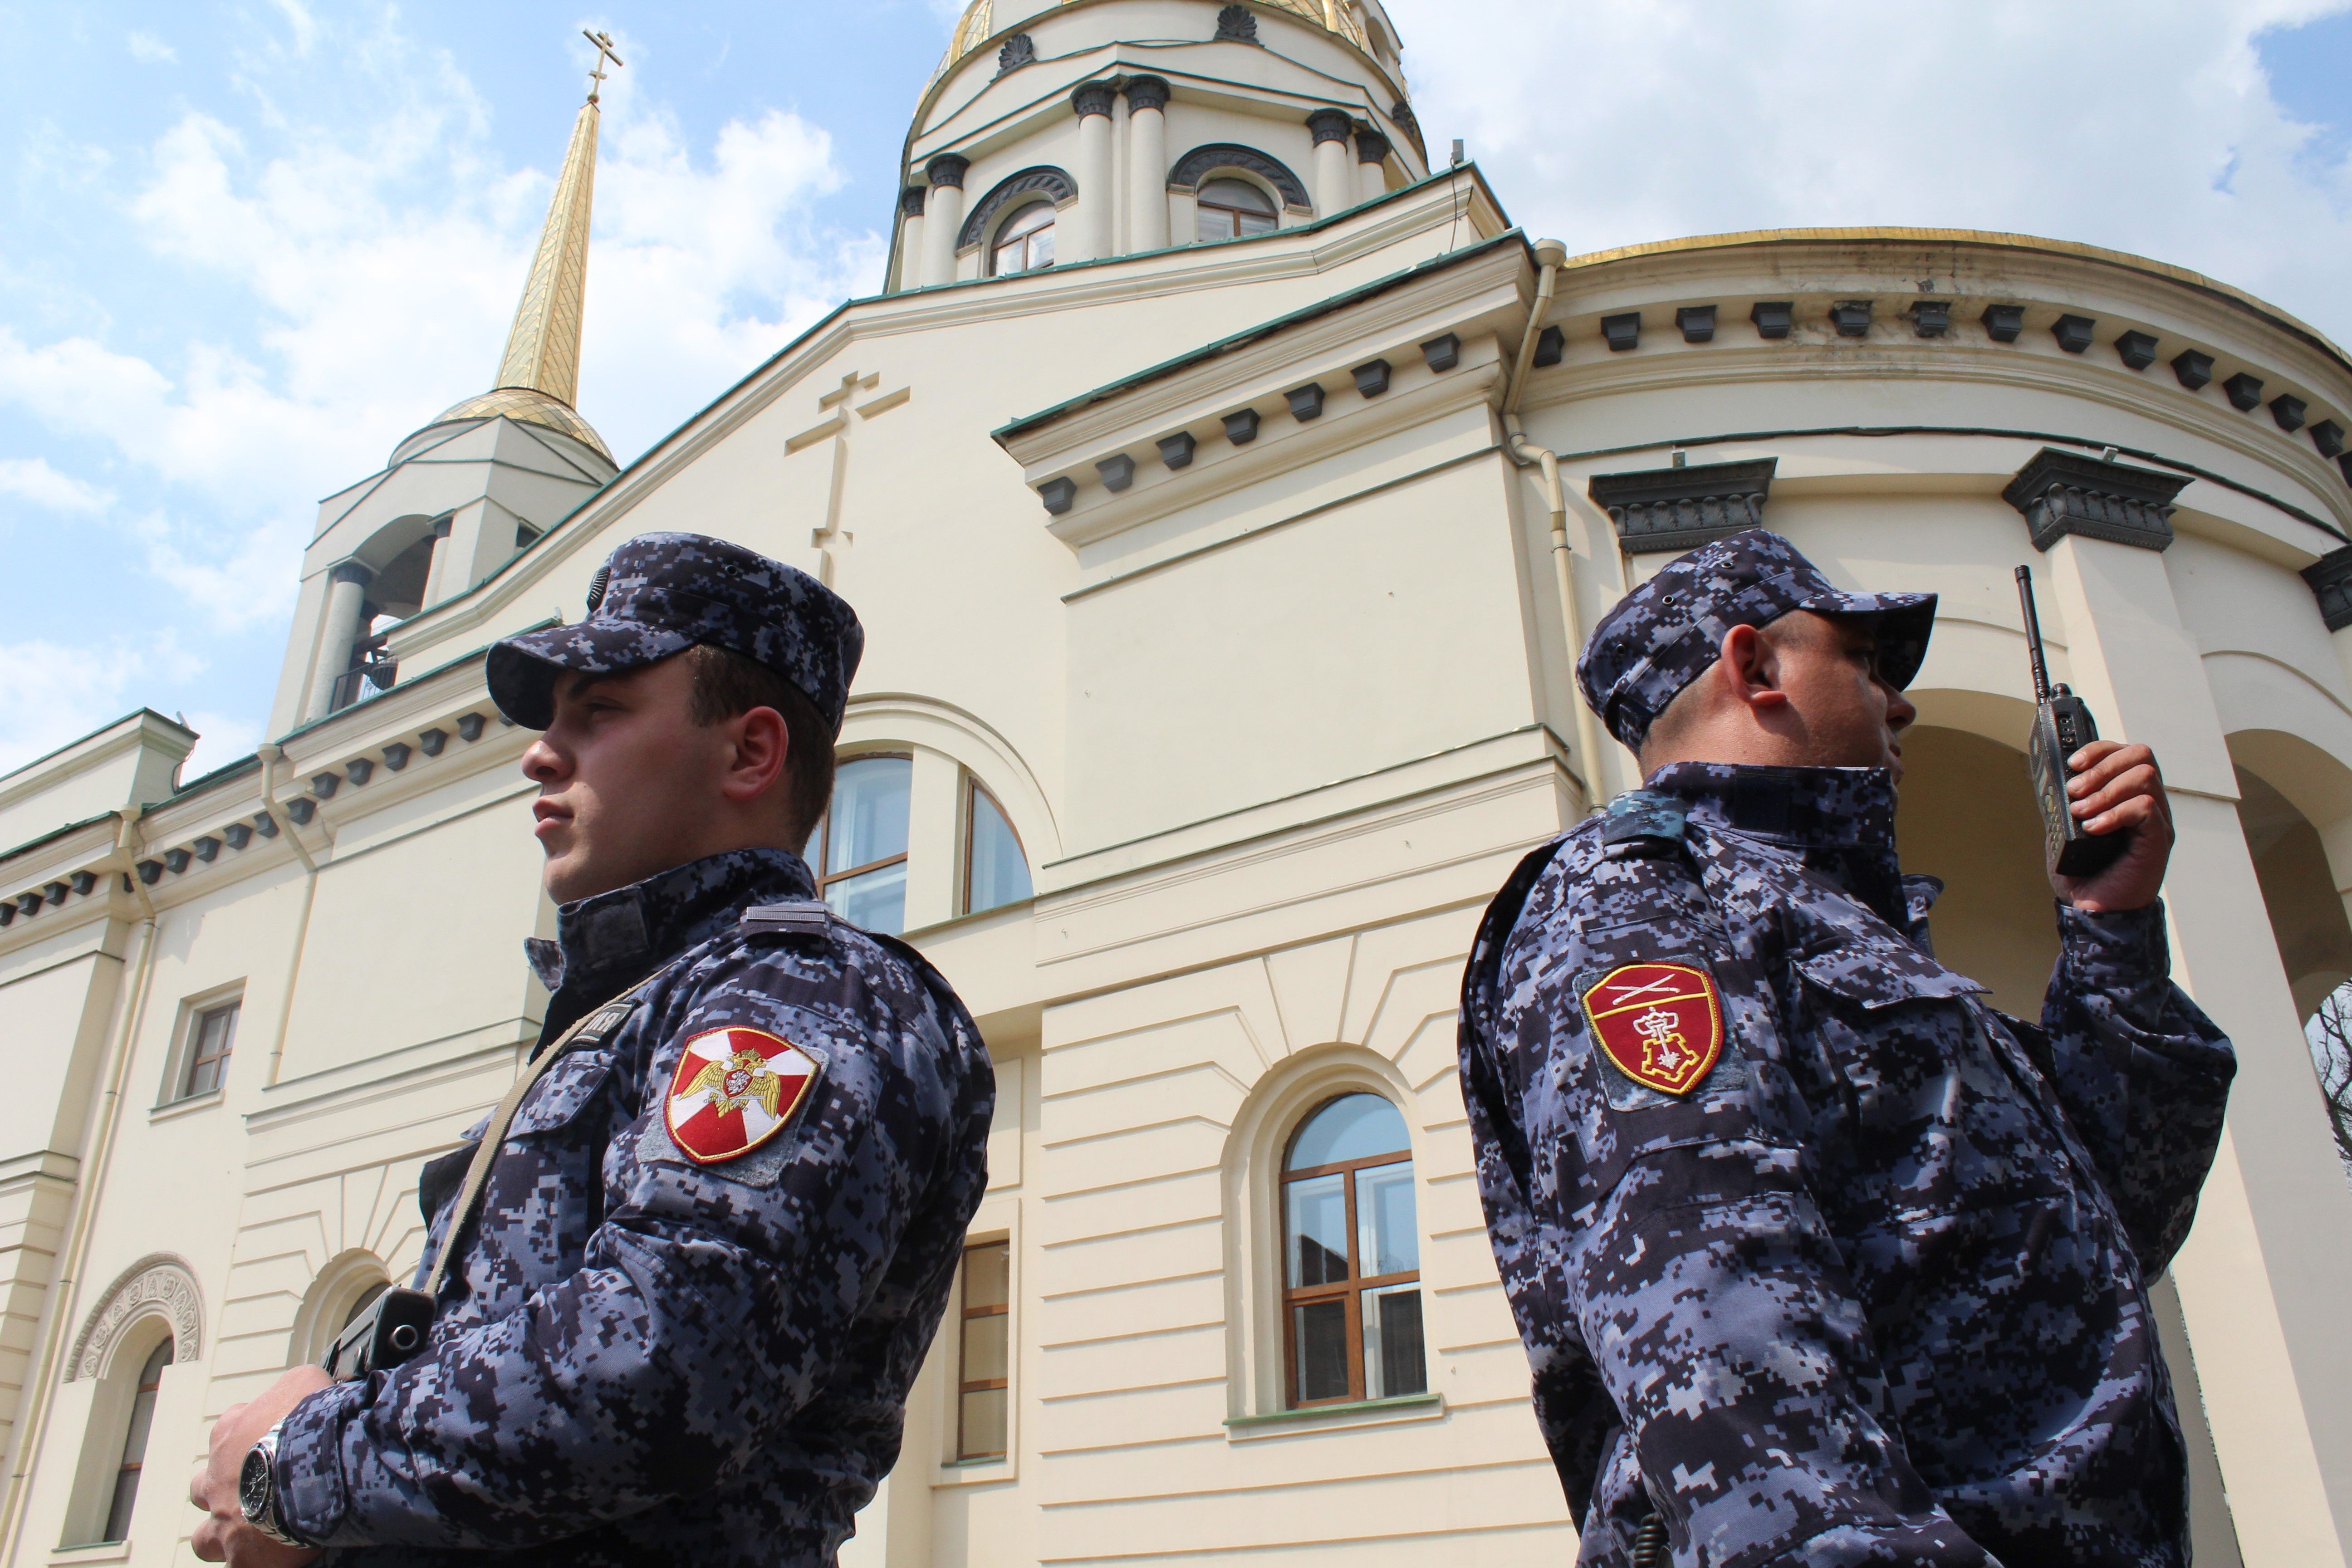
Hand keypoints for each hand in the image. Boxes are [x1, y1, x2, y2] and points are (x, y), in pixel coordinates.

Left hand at [189, 1363, 331, 1564]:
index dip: (254, 1431)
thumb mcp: (305, 1382)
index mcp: (230, 1434)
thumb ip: (299, 1382)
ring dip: (225, 1532)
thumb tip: (307, 1383)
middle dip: (224, 1488)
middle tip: (259, 1488)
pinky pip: (238, 1564)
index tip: (280, 1433)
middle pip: (205, 1485)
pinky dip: (251, 1560)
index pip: (231, 1427)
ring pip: (205, 1535)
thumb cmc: (304, 1426)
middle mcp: (217, 1477)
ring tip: (255, 1531)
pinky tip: (272, 1556)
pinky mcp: (239, 1554)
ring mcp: (223, 1518)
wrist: (309, 1472)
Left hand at [2052, 740, 2172, 911]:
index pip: (2126, 754)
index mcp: (2128, 797)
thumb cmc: (2081, 874)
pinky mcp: (2159, 840)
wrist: (2092, 910)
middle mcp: (2148, 805)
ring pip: (2145, 776)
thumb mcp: (2065, 829)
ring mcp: (2157, 822)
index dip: (2100, 750)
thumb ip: (2067, 802)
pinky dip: (2115, 812)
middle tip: (2075, 790)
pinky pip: (2145, 807)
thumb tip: (2054, 780)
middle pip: (2141, 756)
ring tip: (2081, 813)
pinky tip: (2094, 829)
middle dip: (2102, 766)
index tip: (2073, 763)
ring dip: (2106, 790)